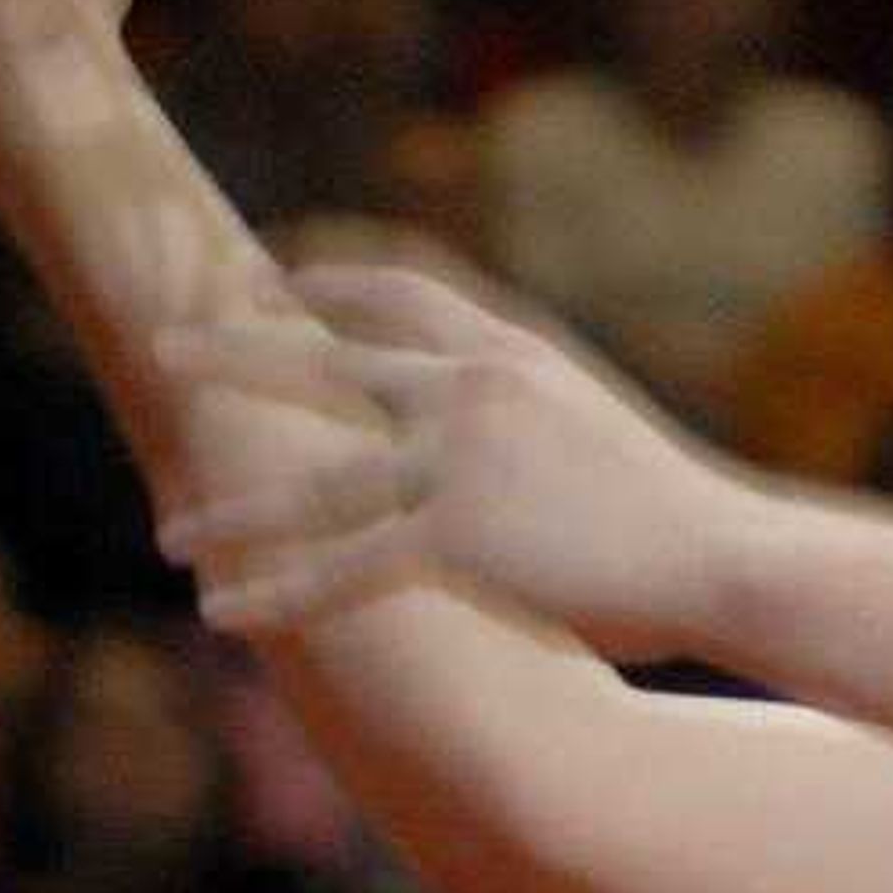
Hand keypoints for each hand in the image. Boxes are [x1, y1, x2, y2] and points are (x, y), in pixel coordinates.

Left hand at [155, 261, 768, 655]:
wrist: (726, 558)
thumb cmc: (684, 519)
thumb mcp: (597, 433)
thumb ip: (531, 424)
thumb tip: (502, 450)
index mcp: (513, 353)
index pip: (400, 294)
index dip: (328, 284)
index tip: (275, 279)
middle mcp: (471, 388)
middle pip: (325, 362)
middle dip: (236, 351)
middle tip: (166, 344)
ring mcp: (456, 459)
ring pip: (314, 484)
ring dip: (235, 512)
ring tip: (170, 532)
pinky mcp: (455, 535)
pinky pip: (344, 570)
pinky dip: (279, 593)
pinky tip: (224, 613)